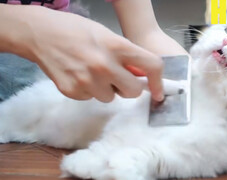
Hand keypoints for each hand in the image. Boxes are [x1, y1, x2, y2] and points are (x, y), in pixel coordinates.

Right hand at [13, 6, 163, 101]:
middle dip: (130, 88)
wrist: (40, 33)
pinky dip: (89, 90)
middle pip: (134, 92)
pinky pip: (91, 98)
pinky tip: (79, 75)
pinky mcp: (72, 92)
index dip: (158, 82)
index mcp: (117, 46)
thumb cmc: (77, 30)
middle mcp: (104, 65)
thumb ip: (127, 56)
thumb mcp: (107, 35)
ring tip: (92, 72)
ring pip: (111, 98)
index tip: (158, 92)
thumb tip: (142, 76)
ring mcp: (87, 81)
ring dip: (107, 89)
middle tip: (119, 78)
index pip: (151, 66)